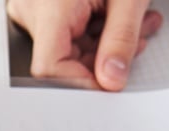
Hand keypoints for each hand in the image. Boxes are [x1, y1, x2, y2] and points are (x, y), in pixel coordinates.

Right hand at [7, 0, 162, 89]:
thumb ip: (121, 40)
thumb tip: (112, 79)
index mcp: (48, 6)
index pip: (51, 68)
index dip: (83, 82)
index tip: (110, 84)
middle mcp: (30, 8)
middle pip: (64, 58)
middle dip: (106, 56)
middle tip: (138, 39)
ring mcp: (32, 7)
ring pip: (69, 46)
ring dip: (107, 42)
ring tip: (137, 22)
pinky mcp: (40, 5)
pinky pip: (66, 32)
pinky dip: (97, 29)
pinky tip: (117, 16)